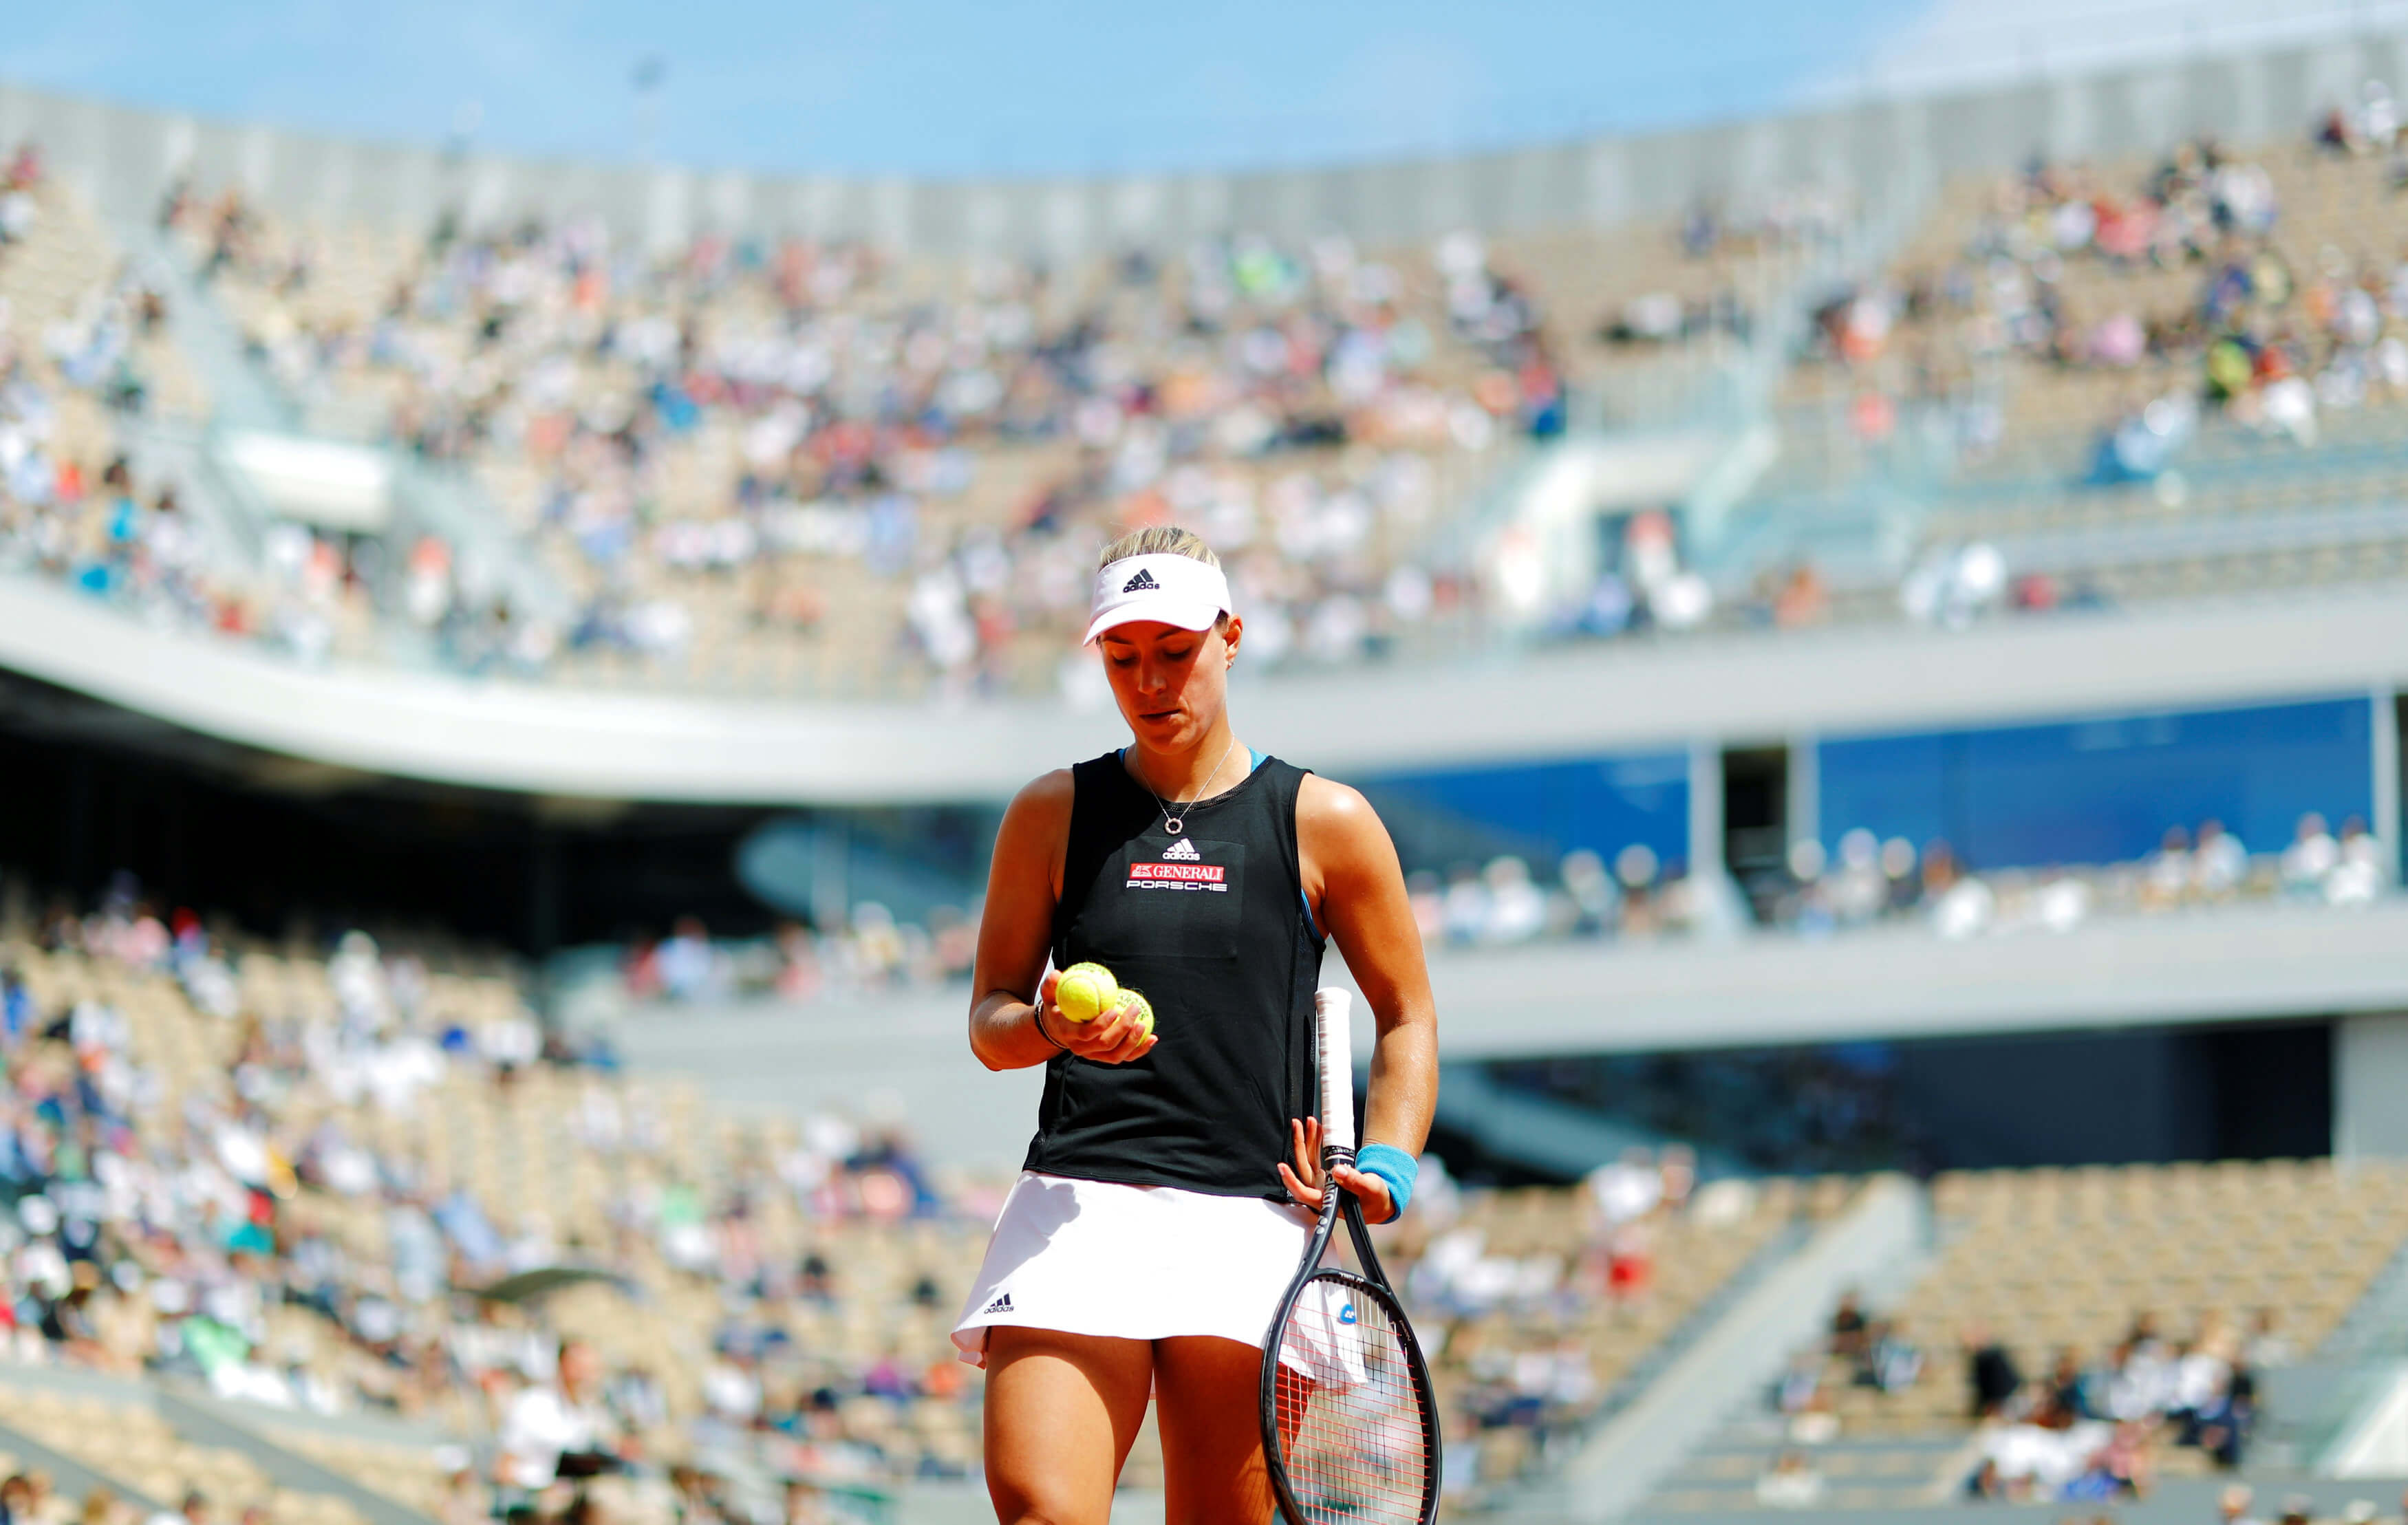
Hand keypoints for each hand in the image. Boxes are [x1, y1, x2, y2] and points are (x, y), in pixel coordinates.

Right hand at [1036, 970, 1157, 1064]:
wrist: (1058, 1029)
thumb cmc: (1057, 1007)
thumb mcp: (1050, 996)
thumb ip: (1051, 985)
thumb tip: (1057, 975)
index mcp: (1069, 1035)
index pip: (1086, 1034)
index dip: (1100, 1026)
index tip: (1114, 1011)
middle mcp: (1082, 1049)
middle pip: (1105, 1044)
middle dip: (1122, 1029)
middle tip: (1134, 1010)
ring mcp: (1095, 1056)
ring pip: (1117, 1055)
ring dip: (1133, 1042)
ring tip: (1144, 1024)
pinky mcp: (1106, 1057)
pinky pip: (1126, 1057)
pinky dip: (1140, 1050)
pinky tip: (1153, 1038)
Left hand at [1276, 1116, 1397, 1223]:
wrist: (1379, 1202)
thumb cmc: (1375, 1200)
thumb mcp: (1370, 1189)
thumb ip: (1354, 1181)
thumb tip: (1338, 1170)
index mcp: (1327, 1200)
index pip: (1303, 1192)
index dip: (1291, 1180)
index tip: (1282, 1166)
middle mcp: (1321, 1191)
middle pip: (1303, 1168)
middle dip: (1300, 1144)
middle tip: (1298, 1124)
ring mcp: (1323, 1182)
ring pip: (1309, 1160)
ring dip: (1308, 1140)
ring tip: (1310, 1122)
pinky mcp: (1327, 1175)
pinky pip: (1317, 1157)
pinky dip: (1317, 1143)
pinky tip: (1317, 1130)